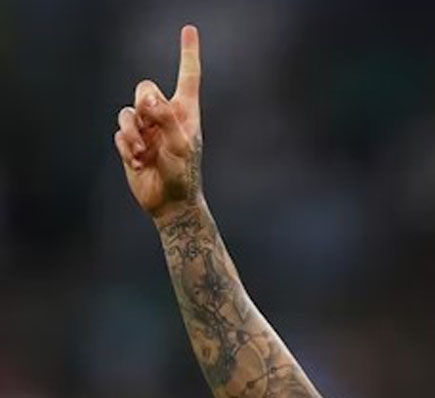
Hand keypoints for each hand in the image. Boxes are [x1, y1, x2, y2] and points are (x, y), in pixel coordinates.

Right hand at [114, 25, 202, 223]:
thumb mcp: (180, 144)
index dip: (188, 53)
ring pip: (127, 111)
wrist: (170, 202)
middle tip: (149, 119)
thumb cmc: (184, 174)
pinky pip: (118, 131)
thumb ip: (166, 118)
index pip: (188, 76)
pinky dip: (124, 145)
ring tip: (141, 152)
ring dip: (131, 132)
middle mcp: (165, 116)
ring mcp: (147, 129)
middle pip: (145, 88)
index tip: (188, 30)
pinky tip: (137, 161)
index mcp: (186, 112)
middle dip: (143, 102)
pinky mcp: (131, 142)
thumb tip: (148, 99)